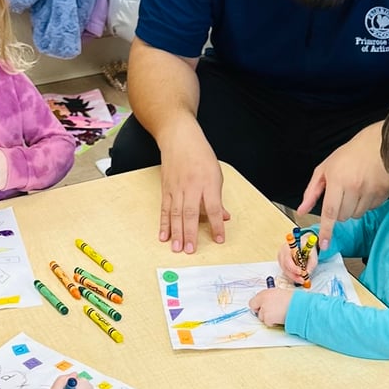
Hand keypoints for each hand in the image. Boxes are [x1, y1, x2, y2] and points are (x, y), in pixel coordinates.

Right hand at [158, 120, 229, 254]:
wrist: (179, 138)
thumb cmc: (200, 155)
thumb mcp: (216, 174)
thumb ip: (218, 198)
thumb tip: (224, 217)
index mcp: (208, 183)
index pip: (214, 208)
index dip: (217, 224)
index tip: (219, 239)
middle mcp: (191, 186)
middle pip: (190, 213)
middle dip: (190, 233)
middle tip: (190, 250)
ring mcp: (176, 188)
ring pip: (176, 214)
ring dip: (176, 232)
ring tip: (176, 248)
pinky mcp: (166, 189)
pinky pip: (165, 209)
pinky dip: (164, 224)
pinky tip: (163, 236)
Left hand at [249, 285, 294, 326]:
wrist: (299, 306)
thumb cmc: (294, 300)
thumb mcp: (280, 294)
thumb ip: (271, 298)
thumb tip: (268, 304)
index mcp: (266, 292)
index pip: (253, 300)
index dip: (257, 305)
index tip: (261, 307)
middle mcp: (263, 299)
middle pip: (254, 308)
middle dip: (260, 311)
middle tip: (269, 313)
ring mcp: (264, 309)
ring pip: (261, 317)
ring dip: (268, 318)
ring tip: (279, 314)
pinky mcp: (267, 317)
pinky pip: (267, 323)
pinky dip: (273, 323)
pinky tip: (280, 318)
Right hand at [277, 239, 314, 284]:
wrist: (303, 243)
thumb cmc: (307, 247)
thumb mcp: (312, 252)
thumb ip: (311, 262)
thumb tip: (308, 273)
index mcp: (288, 247)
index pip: (287, 259)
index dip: (293, 267)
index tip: (300, 272)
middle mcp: (282, 253)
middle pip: (285, 267)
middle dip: (294, 275)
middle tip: (302, 280)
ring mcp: (281, 259)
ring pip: (285, 271)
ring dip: (294, 277)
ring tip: (302, 280)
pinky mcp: (283, 264)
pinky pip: (286, 272)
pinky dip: (293, 276)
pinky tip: (299, 277)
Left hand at [297, 122, 388, 249]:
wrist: (378, 144)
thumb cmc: (349, 155)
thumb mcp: (325, 169)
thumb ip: (312, 192)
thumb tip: (302, 210)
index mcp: (338, 180)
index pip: (330, 212)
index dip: (327, 230)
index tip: (324, 244)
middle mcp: (355, 187)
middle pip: (343, 217)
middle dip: (339, 211)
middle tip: (341, 195)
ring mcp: (371, 191)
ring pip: (356, 215)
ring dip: (353, 208)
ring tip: (355, 189)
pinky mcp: (383, 193)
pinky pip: (370, 209)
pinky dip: (366, 203)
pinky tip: (367, 188)